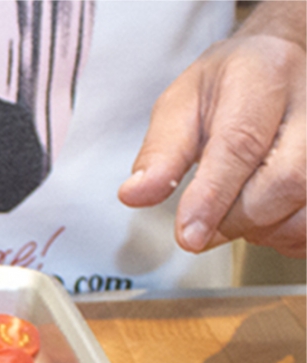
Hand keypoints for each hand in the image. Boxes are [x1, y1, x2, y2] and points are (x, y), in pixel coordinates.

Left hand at [118, 3, 304, 257]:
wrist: (280, 64)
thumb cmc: (228, 87)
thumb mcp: (182, 104)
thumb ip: (160, 152)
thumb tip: (135, 195)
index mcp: (263, 77)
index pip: (242, 145)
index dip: (212, 196)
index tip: (188, 235)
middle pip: (284, 184)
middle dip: (233, 220)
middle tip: (202, 222)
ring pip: (306, 210)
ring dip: (261, 231)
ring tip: (234, 213)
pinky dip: (286, 237)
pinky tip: (266, 219)